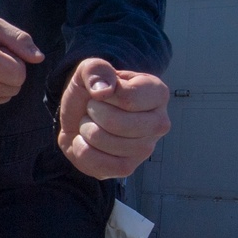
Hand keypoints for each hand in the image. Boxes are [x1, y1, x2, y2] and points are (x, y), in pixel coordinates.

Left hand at [58, 59, 169, 178]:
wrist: (79, 115)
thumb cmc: (92, 92)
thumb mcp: (90, 70)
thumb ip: (96, 70)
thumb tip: (103, 91)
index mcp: (158, 94)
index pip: (129, 99)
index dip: (104, 95)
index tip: (101, 93)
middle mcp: (159, 123)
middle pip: (119, 124)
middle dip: (93, 113)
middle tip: (93, 109)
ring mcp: (145, 149)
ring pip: (107, 143)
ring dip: (86, 130)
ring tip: (91, 123)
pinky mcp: (128, 168)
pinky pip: (99, 165)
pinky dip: (82, 150)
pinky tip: (86, 141)